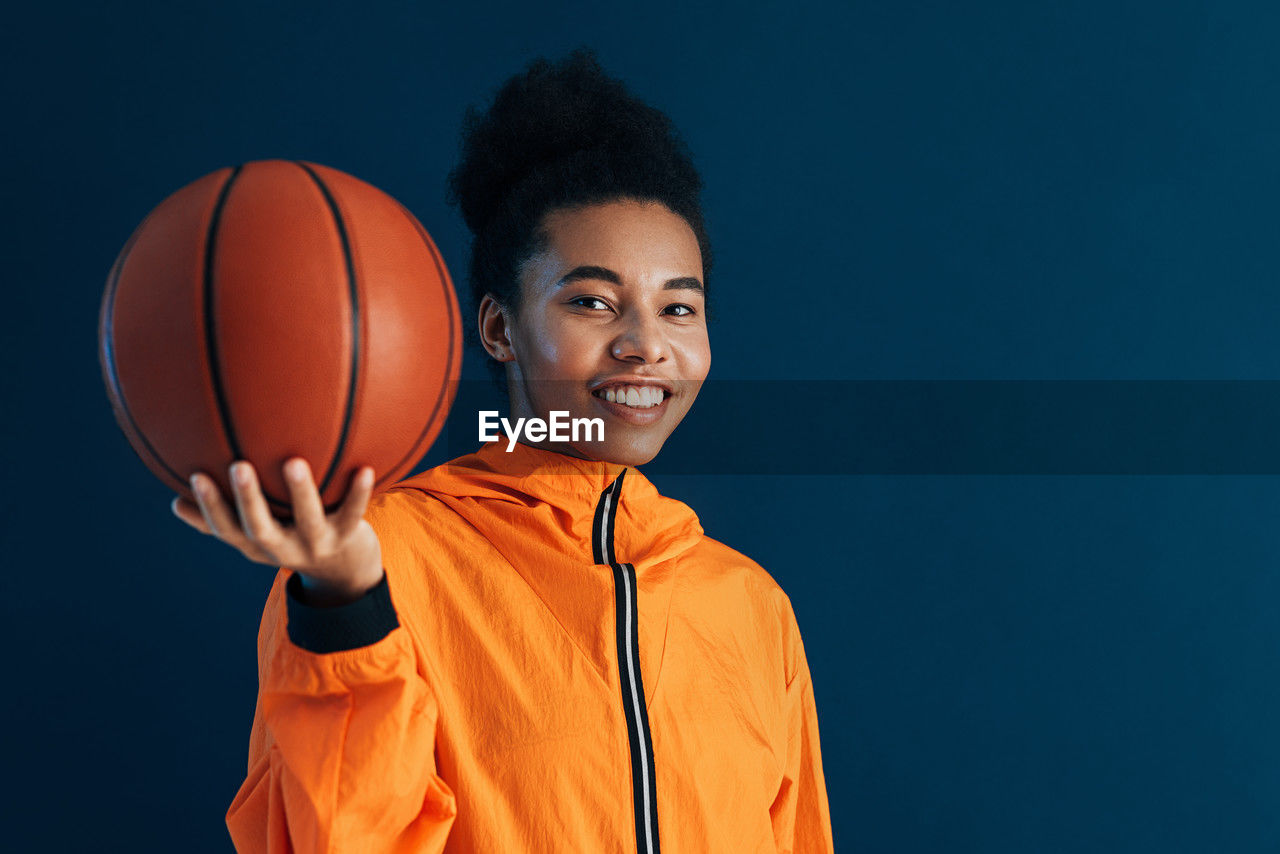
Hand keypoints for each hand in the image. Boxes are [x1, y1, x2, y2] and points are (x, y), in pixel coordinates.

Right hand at [171, 458, 383, 605]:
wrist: (345, 572)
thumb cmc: (291, 538)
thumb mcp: (256, 535)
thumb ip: (219, 521)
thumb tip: (174, 504)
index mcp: (257, 545)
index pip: (226, 530)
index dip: (211, 507)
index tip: (196, 476)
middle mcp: (284, 549)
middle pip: (261, 528)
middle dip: (248, 499)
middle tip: (238, 466)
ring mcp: (316, 545)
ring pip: (308, 520)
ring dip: (301, 493)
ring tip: (294, 462)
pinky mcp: (348, 537)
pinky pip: (354, 513)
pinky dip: (359, 493)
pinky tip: (364, 468)